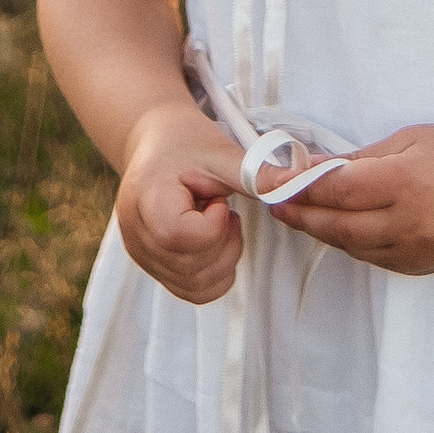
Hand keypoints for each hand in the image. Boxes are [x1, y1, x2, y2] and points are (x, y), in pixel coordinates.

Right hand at [117, 103, 245, 304]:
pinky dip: (214, 274)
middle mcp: (136, 234)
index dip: (212, 226)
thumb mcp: (220, 152)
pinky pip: (191, 291)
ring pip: (195, 286)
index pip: (178, 236)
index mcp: (146, 198)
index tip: (218, 200)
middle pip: (191, 268)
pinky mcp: (153, 266)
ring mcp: (142, 255)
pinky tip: (213, 240)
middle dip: (225, 242)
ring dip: (223, 260)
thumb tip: (297, 184)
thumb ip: (255, 174)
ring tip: (219, 222)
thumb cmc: (184, 141)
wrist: (155, 141)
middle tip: (224, 209)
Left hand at [268, 124, 433, 276]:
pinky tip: (334, 227)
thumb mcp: (410, 139)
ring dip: (320, 230)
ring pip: (351, 247)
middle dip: (301, 214)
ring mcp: (415, 252)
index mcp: (408, 184)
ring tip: (296, 213)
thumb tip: (314, 168)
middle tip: (274, 202)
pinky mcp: (418, 268)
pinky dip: (349, 242)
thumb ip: (360, 158)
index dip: (302, 187)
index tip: (276, 179)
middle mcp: (410, 224)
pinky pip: (371, 258)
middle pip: (338, 226)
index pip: (339, 191)